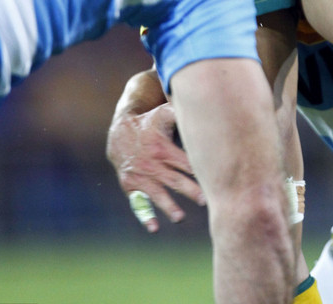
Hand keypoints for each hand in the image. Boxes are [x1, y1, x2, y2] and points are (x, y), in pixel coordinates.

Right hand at [106, 101, 205, 232]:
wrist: (120, 132)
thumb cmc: (150, 122)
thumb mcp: (163, 114)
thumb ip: (181, 112)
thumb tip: (204, 105)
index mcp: (163, 148)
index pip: (185, 161)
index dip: (199, 169)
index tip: (213, 177)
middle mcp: (151, 164)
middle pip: (174, 179)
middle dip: (190, 190)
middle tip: (205, 200)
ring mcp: (140, 176)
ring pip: (157, 193)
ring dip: (169, 206)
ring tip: (180, 217)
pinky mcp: (130, 185)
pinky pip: (138, 203)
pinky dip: (145, 215)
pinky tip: (154, 227)